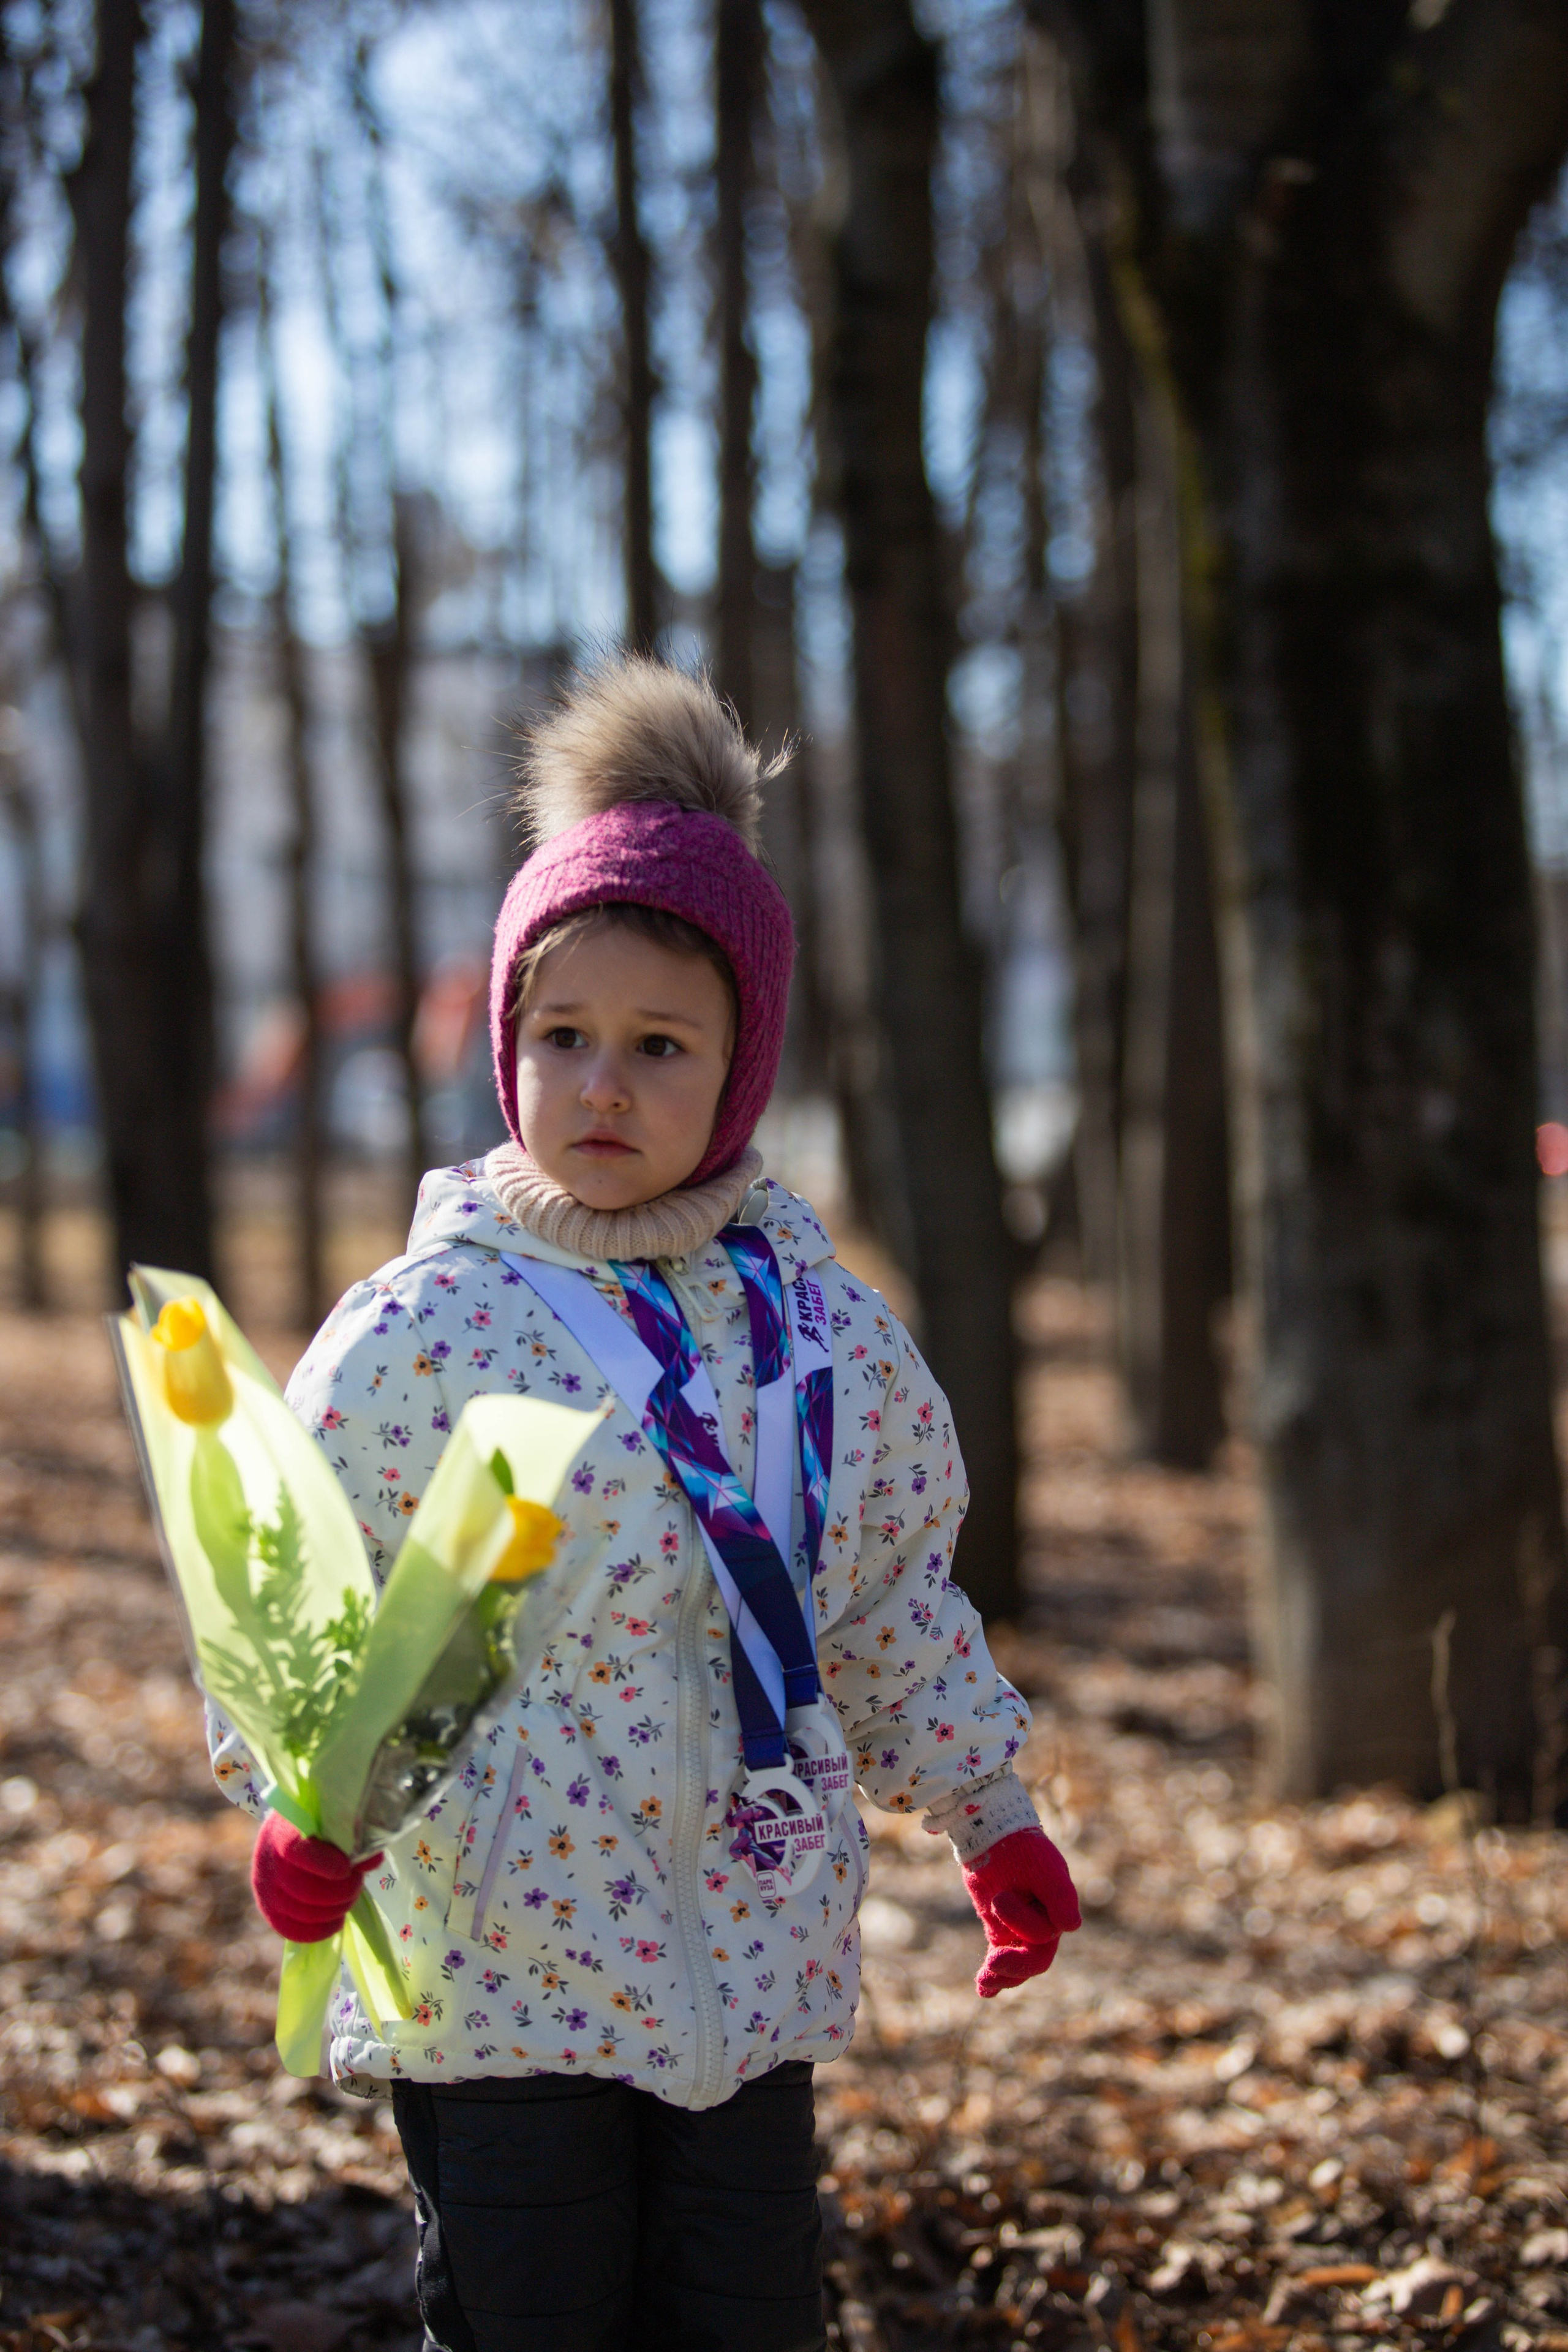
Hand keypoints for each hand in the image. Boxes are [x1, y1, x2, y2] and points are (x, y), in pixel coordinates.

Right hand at [250, 1810, 378, 1943]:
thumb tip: (370, 1861)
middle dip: (340, 1892)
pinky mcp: (268, 1910)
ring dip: (334, 1910)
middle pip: (303, 1889)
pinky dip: (319, 1930)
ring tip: (349, 1898)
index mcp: (282, 1830)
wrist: (287, 1831)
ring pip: (300, 1912)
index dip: (322, 1863)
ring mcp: (265, 1889)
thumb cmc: (316, 1824)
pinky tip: (337, 1921)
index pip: (294, 1850)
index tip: (347, 1868)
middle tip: (357, 1882)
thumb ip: (352, 1837)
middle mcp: (268, 1861)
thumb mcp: (332, 1820)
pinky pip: (292, 1931)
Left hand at [961, 1827, 1080, 1998]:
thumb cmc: (1023, 1849)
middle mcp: (1044, 1925)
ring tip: (985, 1981)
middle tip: (993, 1963)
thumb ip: (1059, 1896)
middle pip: (1035, 1958)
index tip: (1000, 1900)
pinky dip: (993, 1978)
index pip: (1046, 1933)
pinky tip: (985, 1990)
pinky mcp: (1001, 1933)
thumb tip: (1071, 1927)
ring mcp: (1021, 1932)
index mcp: (1058, 1910)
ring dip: (1003, 1976)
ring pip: (1017, 1965)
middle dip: (1015, 1965)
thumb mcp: (1044, 1868)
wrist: (994, 1837)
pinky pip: (1000, 1960)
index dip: (1026, 1925)